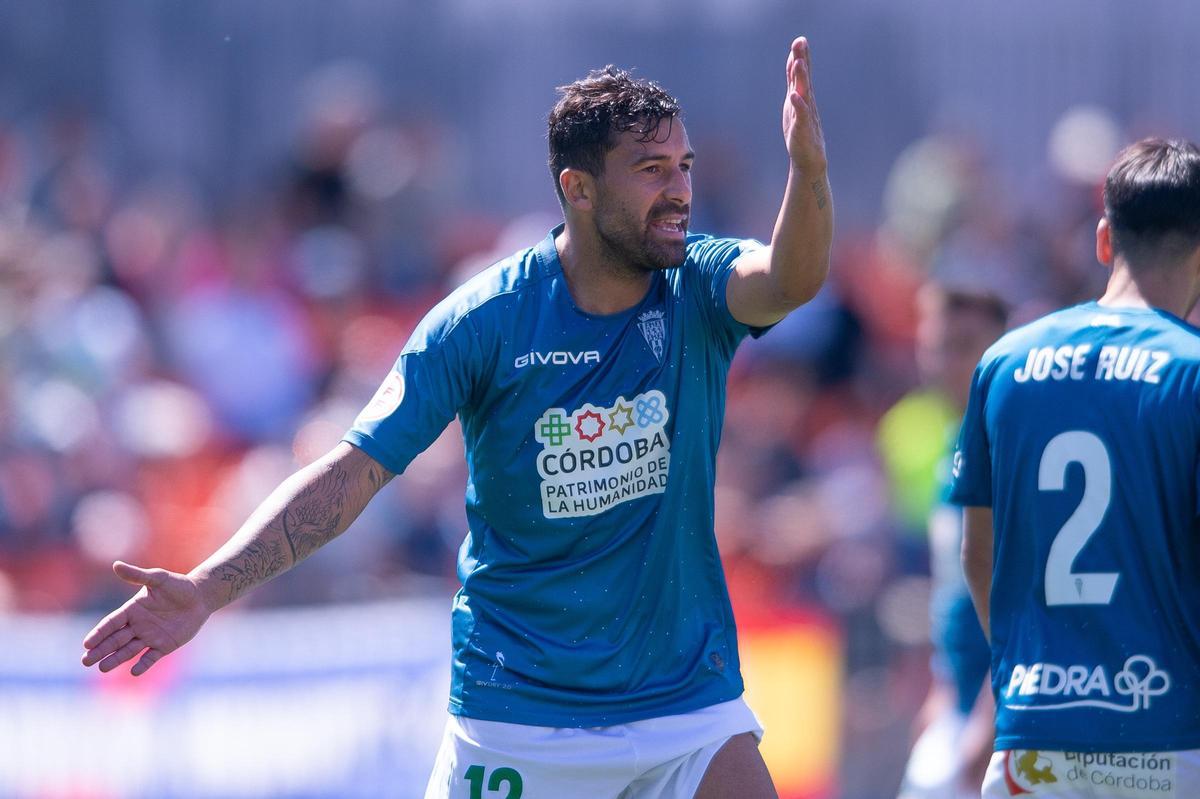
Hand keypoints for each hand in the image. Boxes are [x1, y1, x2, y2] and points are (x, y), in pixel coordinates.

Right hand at [81, 561, 212, 675]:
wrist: (201, 597)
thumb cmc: (179, 586)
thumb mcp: (158, 579)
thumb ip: (138, 575)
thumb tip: (116, 565)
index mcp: (132, 610)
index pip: (111, 623)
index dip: (99, 633)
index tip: (87, 643)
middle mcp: (137, 625)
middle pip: (115, 640)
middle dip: (100, 650)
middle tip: (85, 661)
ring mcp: (150, 637)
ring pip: (128, 650)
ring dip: (115, 659)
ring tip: (102, 668)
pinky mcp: (164, 646)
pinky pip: (151, 658)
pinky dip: (143, 665)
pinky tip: (134, 672)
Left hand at [782, 37, 826, 175]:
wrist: (809, 160)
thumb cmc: (801, 131)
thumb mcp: (793, 103)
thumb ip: (793, 82)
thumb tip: (793, 61)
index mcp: (802, 96)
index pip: (800, 74)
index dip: (800, 57)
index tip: (800, 40)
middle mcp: (806, 103)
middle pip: (804, 78)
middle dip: (802, 60)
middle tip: (801, 42)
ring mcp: (806, 115)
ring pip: (804, 93)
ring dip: (801, 78)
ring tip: (798, 63)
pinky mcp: (803, 130)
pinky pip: (801, 115)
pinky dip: (798, 105)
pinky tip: (794, 95)